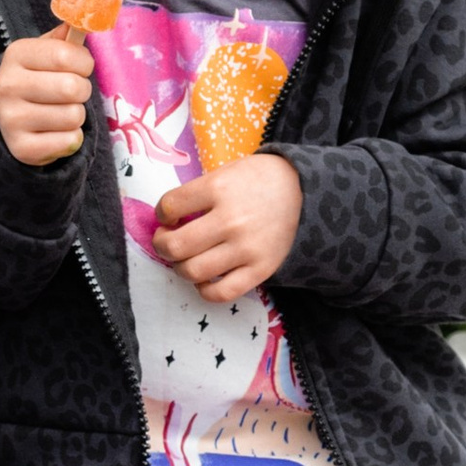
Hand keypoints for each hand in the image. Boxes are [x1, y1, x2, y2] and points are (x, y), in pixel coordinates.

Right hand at [0, 28, 95, 165]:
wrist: (4, 120)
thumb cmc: (34, 80)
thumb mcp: (42, 53)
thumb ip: (63, 38)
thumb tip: (82, 20)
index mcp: (16, 54)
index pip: (66, 55)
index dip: (84, 63)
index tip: (79, 67)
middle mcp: (8, 85)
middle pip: (73, 87)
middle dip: (82, 90)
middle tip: (71, 92)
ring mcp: (11, 119)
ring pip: (74, 116)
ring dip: (76, 116)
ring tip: (60, 112)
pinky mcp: (22, 148)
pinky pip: (69, 141)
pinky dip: (70, 138)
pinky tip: (54, 132)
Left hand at [151, 154, 302, 304]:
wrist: (304, 191)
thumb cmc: (257, 180)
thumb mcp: (225, 173)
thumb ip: (197, 194)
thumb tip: (167, 220)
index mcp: (218, 189)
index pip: (170, 206)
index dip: (161, 213)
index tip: (167, 216)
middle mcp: (230, 220)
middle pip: (176, 245)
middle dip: (162, 245)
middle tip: (166, 241)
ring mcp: (246, 248)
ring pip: (193, 271)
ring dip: (180, 267)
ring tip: (185, 259)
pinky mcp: (260, 270)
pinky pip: (221, 293)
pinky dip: (204, 289)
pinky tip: (204, 278)